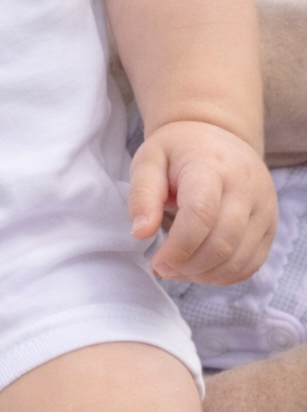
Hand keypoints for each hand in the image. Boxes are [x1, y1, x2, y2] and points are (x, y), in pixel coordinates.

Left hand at [129, 120, 277, 285]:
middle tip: (164, 268)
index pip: (202, 214)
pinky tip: (201, 268)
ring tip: (180, 268)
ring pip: (239, 260)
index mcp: (212, 166)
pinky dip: (224, 275)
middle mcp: (246, 187)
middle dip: (189, 265)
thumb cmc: (179, 151)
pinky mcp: (270, 226)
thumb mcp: (149, 160)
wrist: (218, 136)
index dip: (178, 247)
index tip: (157, 261)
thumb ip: (142, 194)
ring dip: (205, 275)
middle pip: (222, 243)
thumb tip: (141, 233)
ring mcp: (264, 208)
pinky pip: (251, 264)